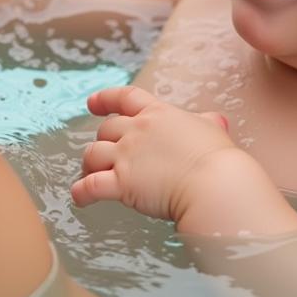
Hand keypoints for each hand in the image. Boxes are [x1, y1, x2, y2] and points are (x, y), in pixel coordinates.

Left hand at [72, 85, 236, 221]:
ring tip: (90, 175)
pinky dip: (81, 192)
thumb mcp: (213, 130)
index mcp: (158, 114)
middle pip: (105, 130)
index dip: (105, 99)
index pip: (125, 97)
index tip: (92, 104)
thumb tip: (214, 120)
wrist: (214, 183)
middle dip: (103, 142)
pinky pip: (90, 186)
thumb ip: (208, 123)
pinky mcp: (121, 183)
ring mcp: (126, 156)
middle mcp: (137, 131)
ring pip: (92, 155)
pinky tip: (80, 199)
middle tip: (105, 156)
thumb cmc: (216, 158)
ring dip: (88, 165)